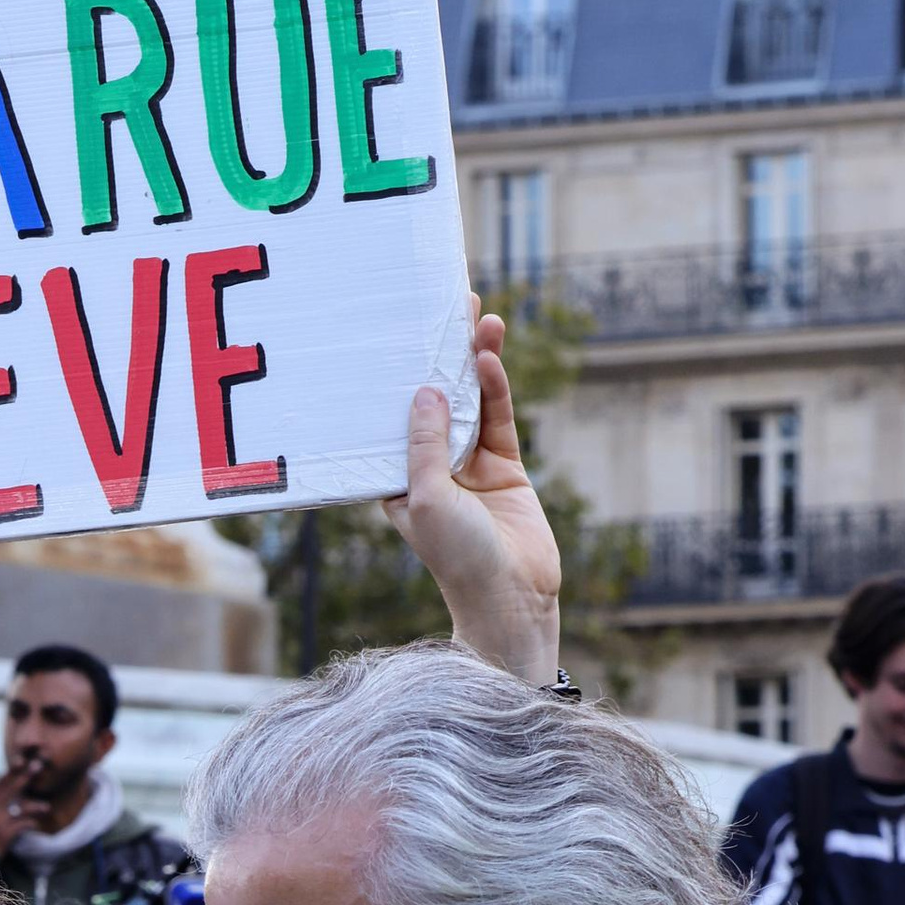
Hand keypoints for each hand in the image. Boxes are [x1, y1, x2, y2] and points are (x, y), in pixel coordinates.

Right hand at [0, 769, 42, 867]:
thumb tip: (3, 790)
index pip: (0, 782)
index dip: (13, 771)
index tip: (24, 760)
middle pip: (11, 788)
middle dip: (26, 776)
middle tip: (38, 766)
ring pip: (21, 808)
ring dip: (35, 806)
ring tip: (46, 807)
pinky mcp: (5, 835)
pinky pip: (23, 825)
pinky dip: (30, 824)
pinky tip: (35, 825)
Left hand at [383, 304, 562, 688]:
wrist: (511, 597)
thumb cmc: (457, 558)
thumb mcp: (428, 498)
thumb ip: (426, 443)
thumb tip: (426, 390)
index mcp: (397, 478)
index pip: (392, 417)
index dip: (396, 377)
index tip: (397, 334)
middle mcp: (429, 466)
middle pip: (432, 399)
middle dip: (438, 356)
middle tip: (442, 306)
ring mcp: (467, 463)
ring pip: (468, 400)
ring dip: (473, 362)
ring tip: (478, 318)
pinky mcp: (503, 465)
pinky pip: (497, 416)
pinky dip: (494, 388)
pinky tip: (489, 358)